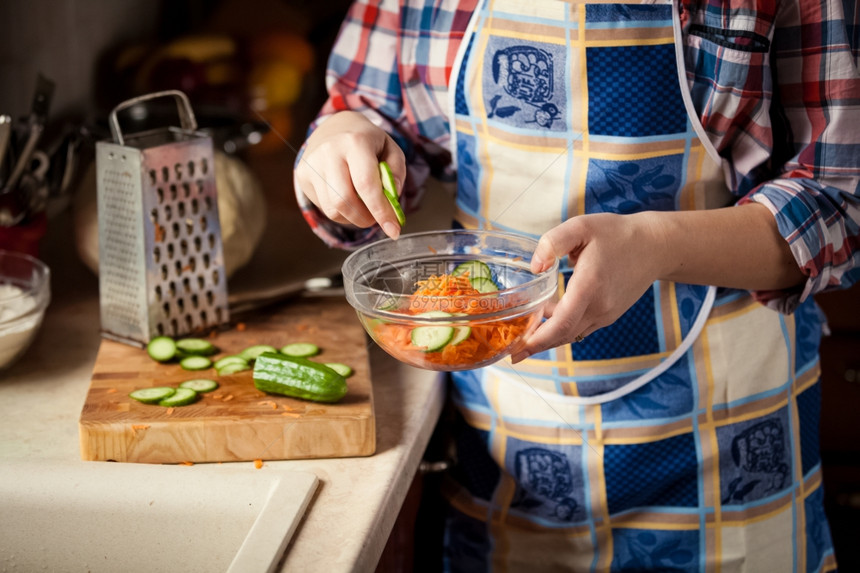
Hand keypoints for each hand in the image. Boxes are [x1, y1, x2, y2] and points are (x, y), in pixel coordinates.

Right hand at [295, 111, 406, 238]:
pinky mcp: (303, 175)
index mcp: (355, 142)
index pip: (366, 184)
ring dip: (353, 218)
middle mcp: (329, 151)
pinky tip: (348, 199)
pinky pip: (324, 207)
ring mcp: (312, 164)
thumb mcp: (391, 150)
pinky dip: (341, 213)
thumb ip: (396, 175)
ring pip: (333, 209)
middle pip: (344, 201)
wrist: (336, 126)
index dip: (380, 210)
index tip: (393, 230)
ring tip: (363, 206)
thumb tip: (391, 202)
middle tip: (377, 218)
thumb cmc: (368, 142)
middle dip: (365, 218)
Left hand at [510, 212, 667, 362]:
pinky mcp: (609, 314)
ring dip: (547, 339)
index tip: (516, 350)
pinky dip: (561, 330)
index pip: (561, 323)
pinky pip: (580, 328)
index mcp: (590, 286)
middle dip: (535, 346)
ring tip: (523, 339)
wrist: (655, 246)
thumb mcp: (581, 226)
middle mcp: (599, 306)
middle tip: (511, 352)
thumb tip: (534, 266)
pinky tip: (546, 321)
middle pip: (562, 335)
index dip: (537, 340)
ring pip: (571, 334)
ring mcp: (606, 313)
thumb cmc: (616, 234)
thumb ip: (553, 243)